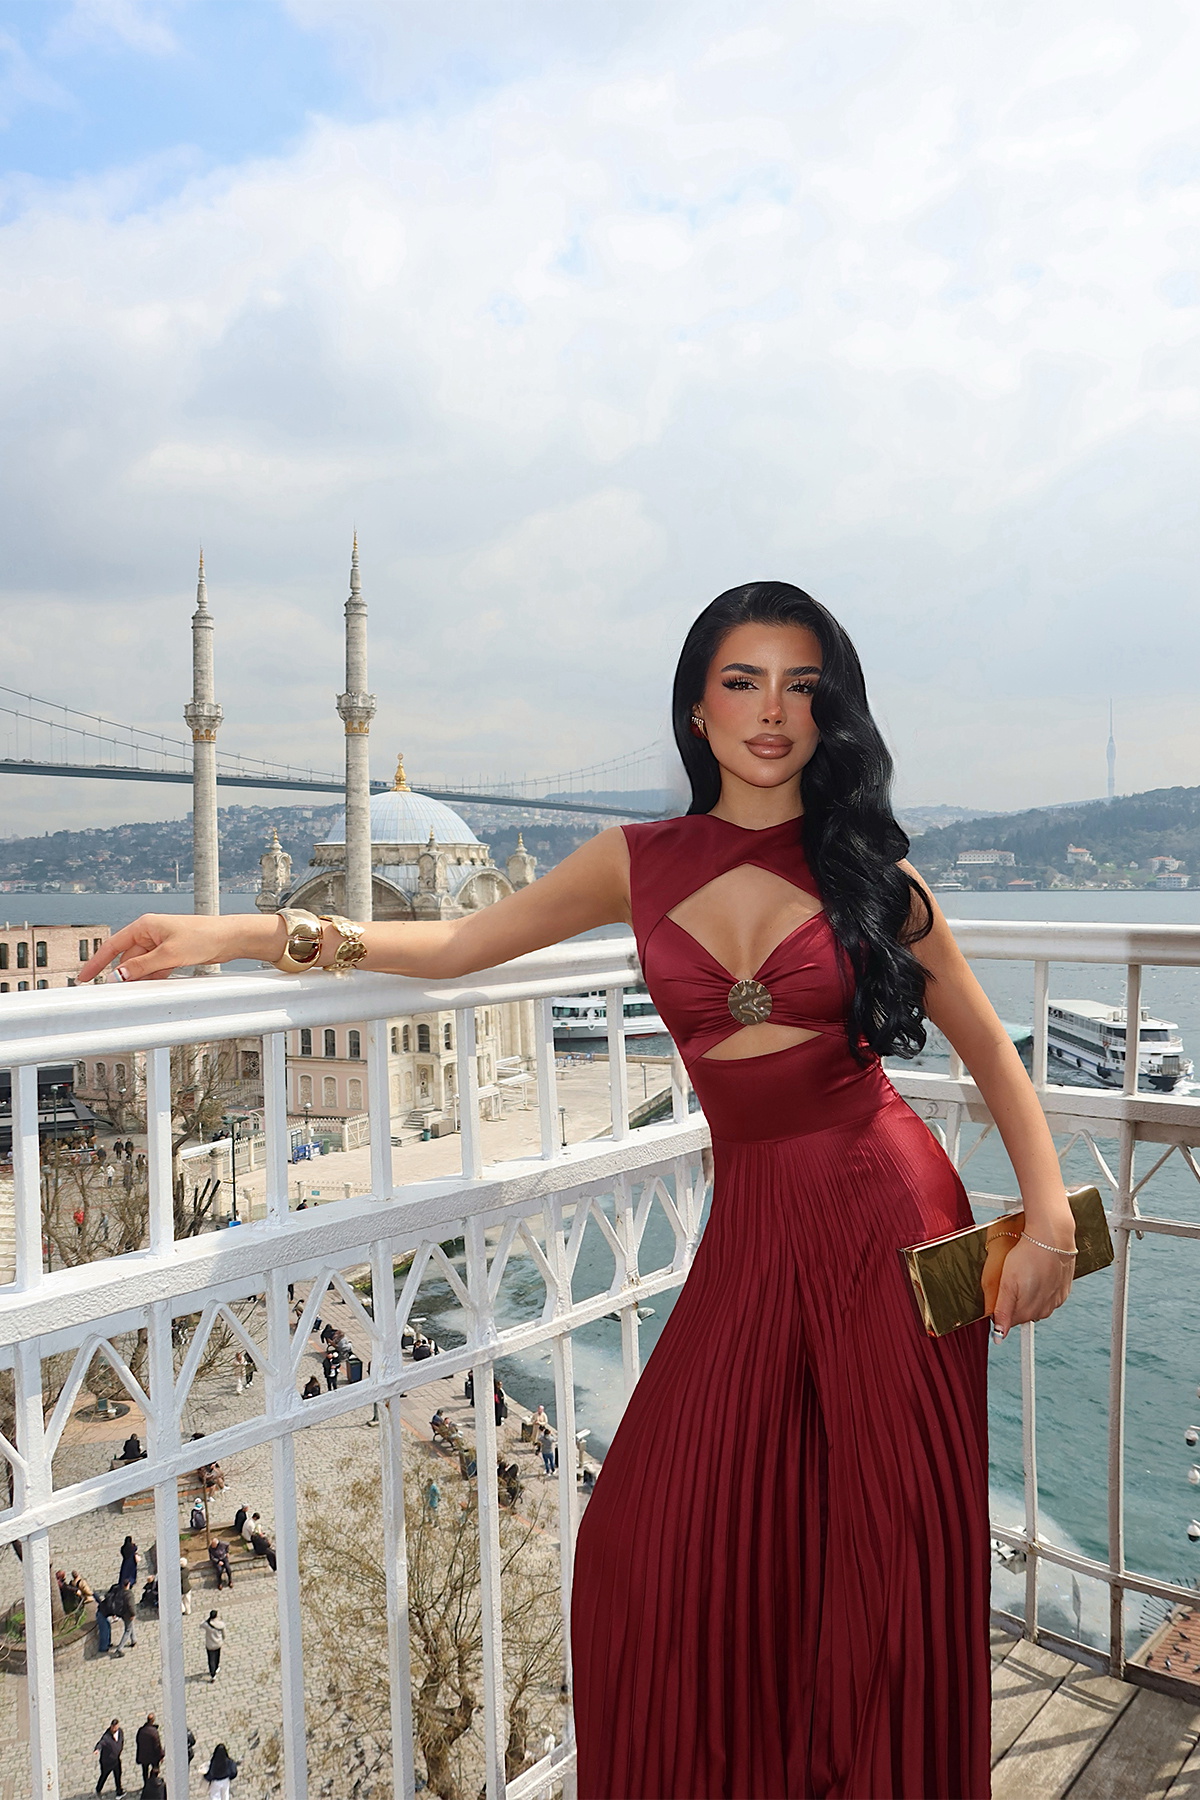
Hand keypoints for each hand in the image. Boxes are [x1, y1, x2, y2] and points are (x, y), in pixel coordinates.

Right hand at [77, 913, 280, 981]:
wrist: (229, 938)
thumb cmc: (203, 937)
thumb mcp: (168, 954)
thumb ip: (141, 967)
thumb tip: (118, 976)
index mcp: (145, 926)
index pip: (113, 945)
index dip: (96, 962)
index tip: (84, 976)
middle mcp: (150, 933)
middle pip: (127, 958)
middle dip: (123, 974)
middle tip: (113, 992)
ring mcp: (161, 944)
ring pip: (141, 965)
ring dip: (139, 978)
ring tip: (137, 990)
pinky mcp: (171, 954)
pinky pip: (154, 968)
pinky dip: (152, 978)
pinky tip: (152, 987)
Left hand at [991, 1236, 1074, 1338]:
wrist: (1052, 1237)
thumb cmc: (1027, 1256)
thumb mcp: (1007, 1283)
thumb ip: (1003, 1310)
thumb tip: (998, 1336)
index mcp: (1029, 1311)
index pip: (1009, 1321)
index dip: (1001, 1307)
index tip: (1001, 1291)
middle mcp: (1045, 1310)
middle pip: (1023, 1313)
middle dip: (1016, 1300)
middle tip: (1013, 1279)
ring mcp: (1056, 1300)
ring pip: (1037, 1305)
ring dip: (1029, 1294)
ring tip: (1026, 1274)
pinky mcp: (1064, 1290)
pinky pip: (1049, 1295)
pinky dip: (1042, 1288)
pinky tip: (1038, 1275)